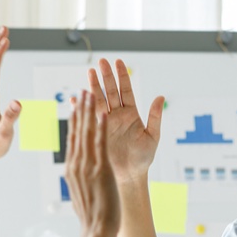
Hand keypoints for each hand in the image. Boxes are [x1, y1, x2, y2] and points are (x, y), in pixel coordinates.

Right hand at [65, 90, 120, 236]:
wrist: (96, 230)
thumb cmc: (92, 216)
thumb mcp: (82, 193)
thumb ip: (80, 180)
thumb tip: (77, 176)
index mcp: (72, 169)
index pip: (72, 139)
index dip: (74, 121)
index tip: (74, 106)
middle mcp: (76, 164)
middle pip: (77, 131)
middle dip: (80, 109)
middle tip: (81, 90)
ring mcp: (87, 166)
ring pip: (87, 132)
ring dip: (89, 111)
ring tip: (90, 92)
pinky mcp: (100, 169)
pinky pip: (101, 143)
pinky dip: (102, 126)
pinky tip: (103, 112)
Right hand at [88, 58, 164, 186]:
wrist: (130, 174)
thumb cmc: (143, 157)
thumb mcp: (153, 136)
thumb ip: (155, 117)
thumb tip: (161, 97)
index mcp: (131, 114)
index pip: (126, 90)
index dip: (122, 76)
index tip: (118, 62)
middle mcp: (118, 115)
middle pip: (111, 91)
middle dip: (106, 76)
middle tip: (101, 61)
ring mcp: (106, 122)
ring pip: (99, 100)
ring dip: (94, 87)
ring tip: (90, 72)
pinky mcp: (98, 131)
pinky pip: (88, 117)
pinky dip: (82, 108)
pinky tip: (76, 98)